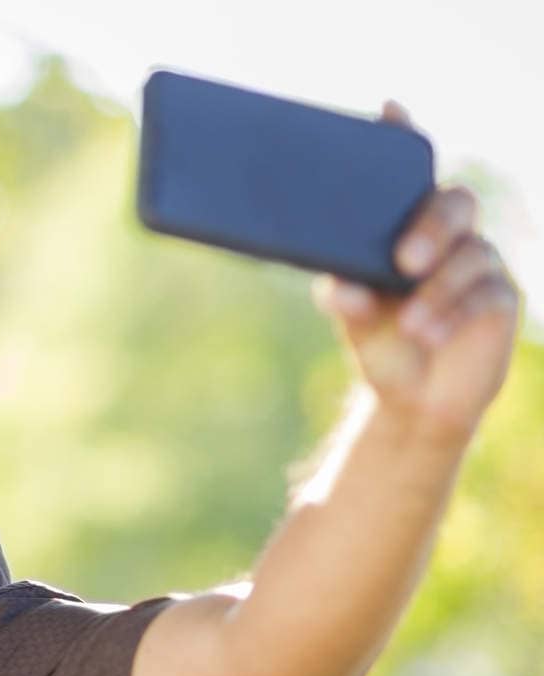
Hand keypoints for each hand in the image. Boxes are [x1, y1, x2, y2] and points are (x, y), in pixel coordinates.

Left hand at [313, 101, 520, 442]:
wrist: (410, 397)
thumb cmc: (379, 339)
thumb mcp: (352, 314)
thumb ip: (343, 292)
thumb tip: (345, 286)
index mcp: (407, 226)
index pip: (410, 174)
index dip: (404, 138)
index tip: (388, 111)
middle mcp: (448, 234)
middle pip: (456, 203)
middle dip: (432, 225)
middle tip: (404, 260)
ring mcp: (478, 263)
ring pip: (470, 256)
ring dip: (436, 292)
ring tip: (408, 324)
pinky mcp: (500, 299)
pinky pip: (485, 295)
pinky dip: (452, 314)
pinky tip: (426, 333)